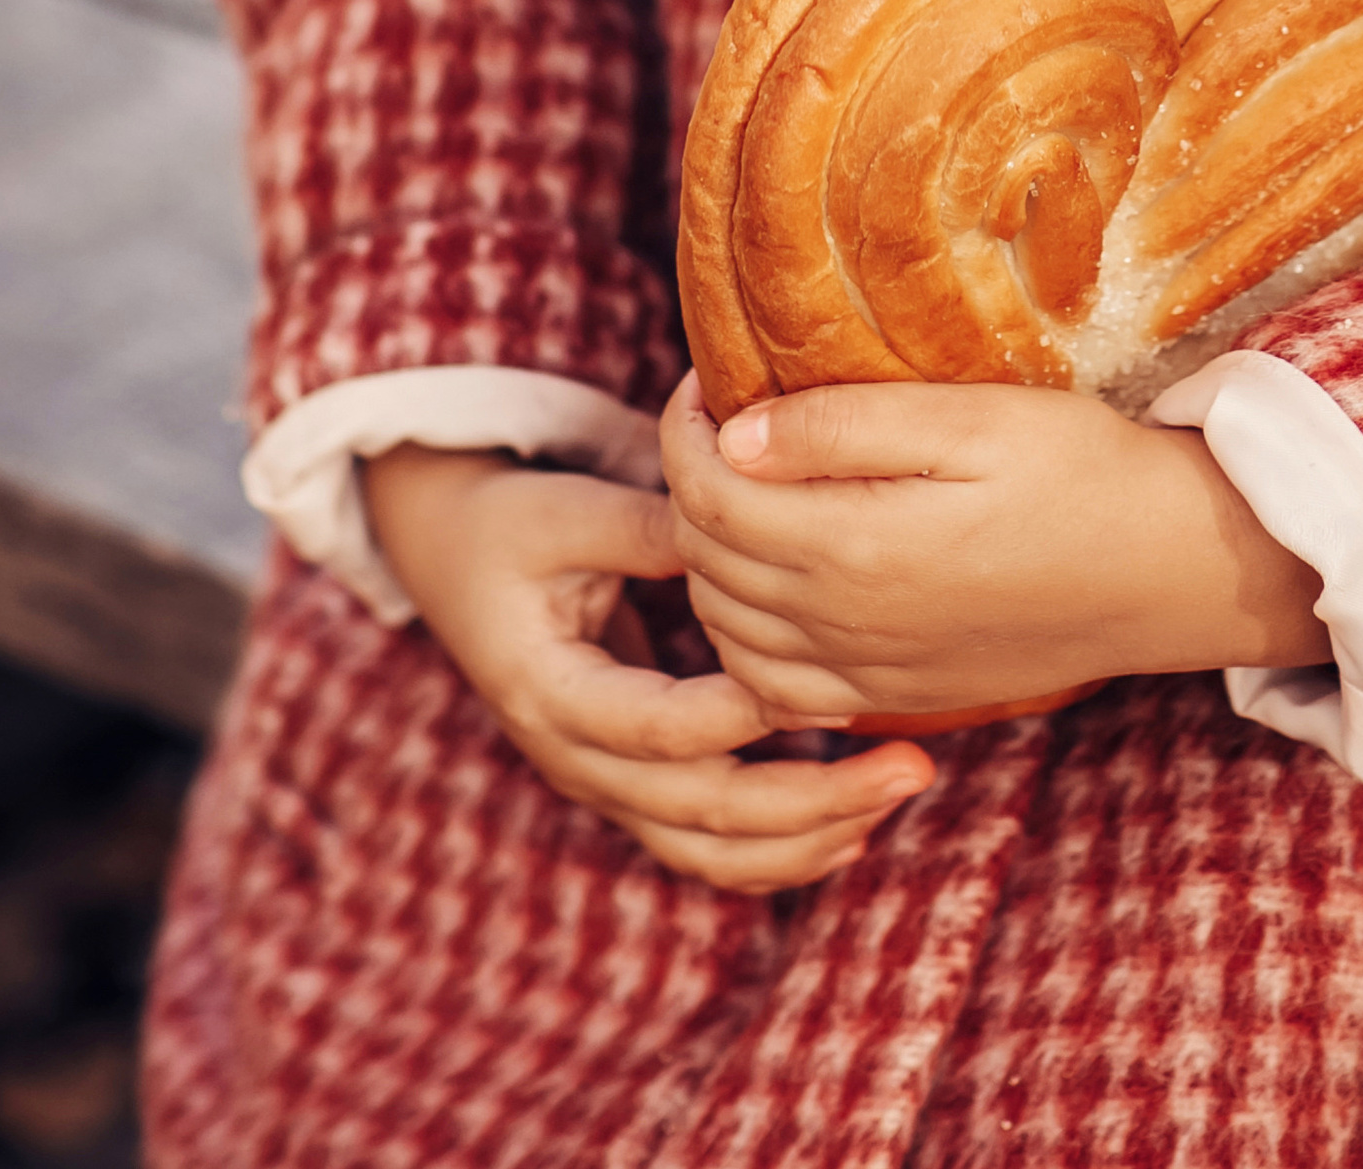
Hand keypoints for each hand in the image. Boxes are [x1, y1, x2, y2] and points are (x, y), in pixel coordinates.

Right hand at [362, 445, 933, 889]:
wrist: (451, 556)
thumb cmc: (513, 522)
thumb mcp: (569, 511)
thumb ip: (651, 527)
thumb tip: (748, 527)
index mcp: (551, 691)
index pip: (658, 728)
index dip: (742, 714)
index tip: (825, 683)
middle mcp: (576, 759)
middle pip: (701, 814)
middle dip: (812, 799)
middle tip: (911, 768)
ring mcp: (603, 783)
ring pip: (711, 851)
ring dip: (809, 837)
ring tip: (897, 795)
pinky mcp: (630, 785)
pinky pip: (706, 848)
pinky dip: (779, 851)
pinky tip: (850, 829)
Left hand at [661, 377, 1326, 724]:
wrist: (1166, 569)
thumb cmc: (1080, 471)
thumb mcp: (970, 420)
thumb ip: (845, 425)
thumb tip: (734, 434)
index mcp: (853, 545)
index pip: (707, 491)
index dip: (683, 427)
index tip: (705, 378)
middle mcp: (844, 624)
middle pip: (704, 559)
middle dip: (688, 482)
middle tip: (719, 420)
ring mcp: (867, 671)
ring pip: (725, 632)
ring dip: (707, 559)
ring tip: (741, 490)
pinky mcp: (895, 694)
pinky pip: (776, 691)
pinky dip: (742, 643)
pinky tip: (768, 591)